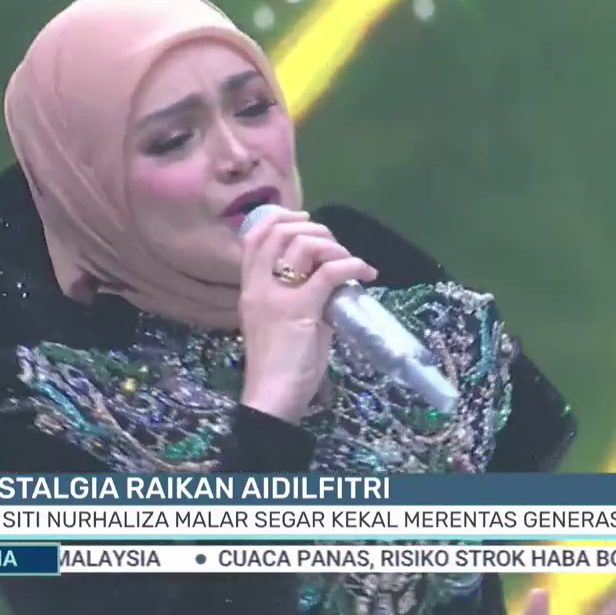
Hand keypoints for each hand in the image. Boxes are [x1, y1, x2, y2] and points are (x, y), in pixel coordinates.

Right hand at [237, 209, 376, 422]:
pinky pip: (330, 273)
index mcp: (249, 290)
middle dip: (312, 229)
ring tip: (349, 260)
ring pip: (304, 246)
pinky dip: (353, 265)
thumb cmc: (278, 365)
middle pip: (278, 233)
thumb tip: (330, 284)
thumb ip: (299, 299)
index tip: (303, 220)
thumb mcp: (282, 323)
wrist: (272, 396)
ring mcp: (277, 296)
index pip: (252, 238)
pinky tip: (366, 273)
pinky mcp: (301, 308)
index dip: (278, 219)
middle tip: (334, 243)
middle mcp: (258, 287)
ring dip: (333, 246)